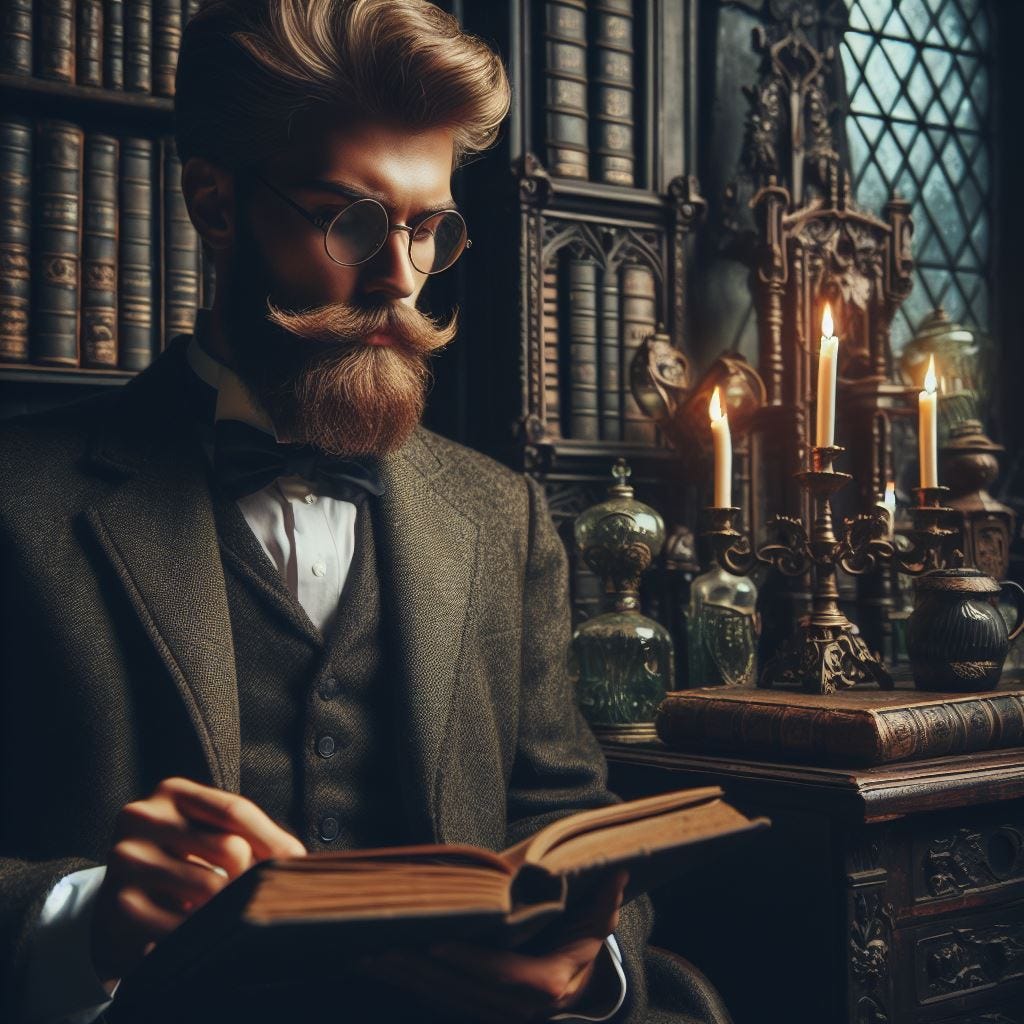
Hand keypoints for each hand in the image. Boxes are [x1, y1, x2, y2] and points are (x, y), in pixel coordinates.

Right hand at [90, 776, 305, 984]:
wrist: (116, 914)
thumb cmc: (179, 867)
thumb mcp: (208, 837)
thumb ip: (251, 837)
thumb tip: (298, 861)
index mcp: (172, 791)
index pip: (235, 810)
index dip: (272, 841)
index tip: (296, 866)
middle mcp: (142, 816)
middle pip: (229, 848)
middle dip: (248, 879)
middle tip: (245, 896)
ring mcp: (126, 859)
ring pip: (210, 888)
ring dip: (224, 909)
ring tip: (215, 913)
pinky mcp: (118, 905)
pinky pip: (182, 925)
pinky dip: (198, 935)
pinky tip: (193, 933)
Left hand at [354, 868, 628, 1023]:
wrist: (583, 976)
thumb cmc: (585, 937)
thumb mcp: (599, 918)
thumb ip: (604, 897)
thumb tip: (616, 870)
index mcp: (547, 985)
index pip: (499, 975)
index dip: (465, 961)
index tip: (432, 943)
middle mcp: (518, 1009)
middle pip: (460, 990)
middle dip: (416, 969)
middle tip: (376, 944)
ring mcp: (495, 1014)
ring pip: (442, 998)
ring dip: (403, 978)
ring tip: (365, 953)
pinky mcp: (477, 1012)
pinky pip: (439, 999)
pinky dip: (408, 984)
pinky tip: (379, 964)